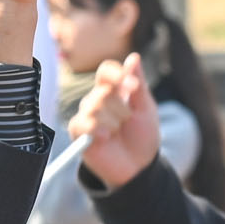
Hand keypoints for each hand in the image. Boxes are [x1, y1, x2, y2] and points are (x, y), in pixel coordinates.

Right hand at [71, 52, 161, 187]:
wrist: (139, 166)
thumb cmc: (143, 136)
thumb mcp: (146, 110)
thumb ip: (138, 84)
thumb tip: (133, 57)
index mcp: (114, 91)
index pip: (106, 71)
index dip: (117, 75)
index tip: (133, 87)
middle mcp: (97, 100)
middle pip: (103, 91)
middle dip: (123, 109)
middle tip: (128, 122)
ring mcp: (86, 115)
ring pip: (95, 107)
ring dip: (114, 122)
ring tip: (118, 133)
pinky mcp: (78, 131)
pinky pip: (83, 123)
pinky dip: (99, 130)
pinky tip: (108, 138)